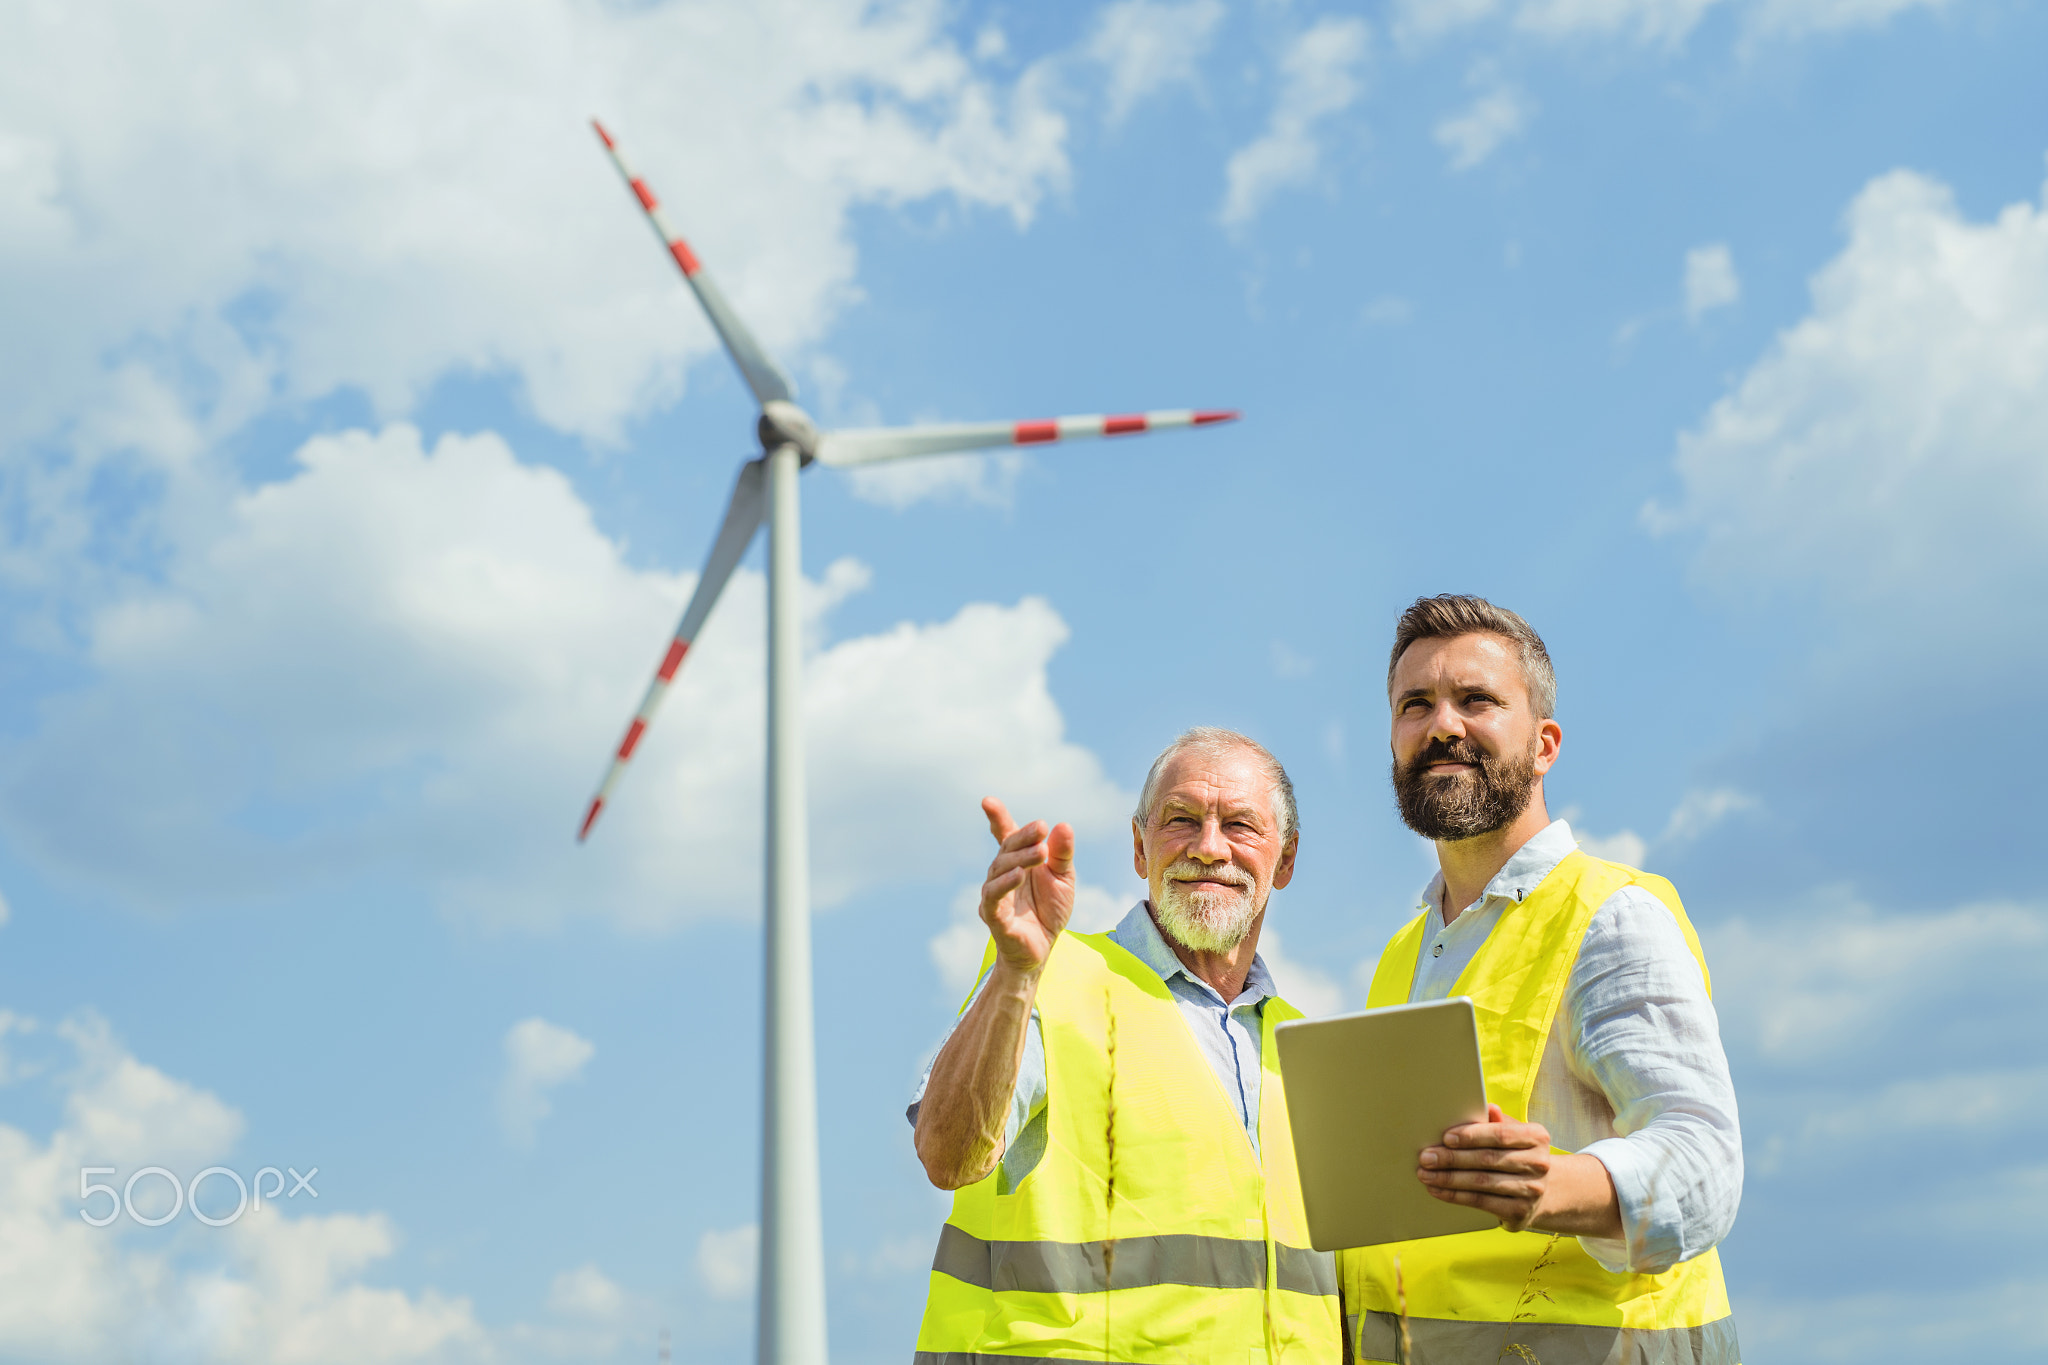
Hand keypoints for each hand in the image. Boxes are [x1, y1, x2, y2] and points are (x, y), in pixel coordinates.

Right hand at [977, 796, 1075, 975]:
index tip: (987, 801)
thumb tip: (1063, 826)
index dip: (997, 818)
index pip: (1005, 836)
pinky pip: (994, 897)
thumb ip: (1062, 855)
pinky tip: (1019, 875)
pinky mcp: (994, 917)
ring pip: (999, 869)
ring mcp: (994, 895)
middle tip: (1041, 828)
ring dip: (1020, 858)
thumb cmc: (1048, 912)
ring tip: (1040, 852)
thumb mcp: (1063, 880)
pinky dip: (1005, 884)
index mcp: (1017, 862)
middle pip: (1006, 849)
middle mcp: (1001, 875)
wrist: (1042, 950)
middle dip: (1023, 836)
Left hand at [1416, 1103, 1618, 1236]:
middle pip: (1488, 1160)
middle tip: (1426, 1157)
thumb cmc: (1517, 1153)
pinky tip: (1438, 1190)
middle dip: (1452, 1159)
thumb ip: (1498, 1122)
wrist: (1543, 1190)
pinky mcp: (1521, 1212)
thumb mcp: (1514, 1133)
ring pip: (1482, 1183)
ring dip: (1449, 1179)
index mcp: (1537, 1136)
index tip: (1446, 1138)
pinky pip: (1482, 1203)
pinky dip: (1456, 1196)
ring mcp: (1532, 1190)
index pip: (1500, 1135)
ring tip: (1425, 1174)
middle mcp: (1539, 1164)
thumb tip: (1488, 1107)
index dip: (1472, 1136)